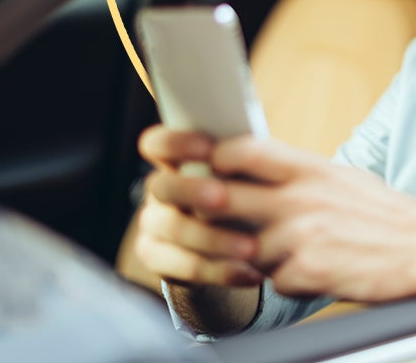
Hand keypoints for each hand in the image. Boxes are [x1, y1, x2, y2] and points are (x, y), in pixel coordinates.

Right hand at [132, 125, 263, 287]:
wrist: (249, 242)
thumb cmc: (253, 195)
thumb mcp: (252, 175)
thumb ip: (247, 161)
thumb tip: (259, 150)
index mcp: (178, 160)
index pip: (159, 143)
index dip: (176, 142)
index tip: (207, 148)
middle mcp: (161, 191)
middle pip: (160, 186)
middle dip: (190, 190)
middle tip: (222, 197)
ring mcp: (155, 225)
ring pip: (173, 230)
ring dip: (214, 239)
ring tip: (252, 248)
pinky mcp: (160, 260)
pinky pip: (184, 268)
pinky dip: (221, 271)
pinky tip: (252, 273)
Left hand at [209, 136, 415, 300]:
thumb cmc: (385, 214)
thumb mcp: (341, 177)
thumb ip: (297, 173)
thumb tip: (256, 166)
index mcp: (309, 169)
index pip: (241, 150)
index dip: (215, 160)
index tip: (210, 172)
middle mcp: (300, 197)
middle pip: (220, 197)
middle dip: (213, 214)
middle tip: (223, 223)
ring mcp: (301, 235)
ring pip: (243, 250)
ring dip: (258, 258)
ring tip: (292, 255)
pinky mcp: (307, 271)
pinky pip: (273, 281)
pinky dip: (288, 281)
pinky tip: (313, 272)